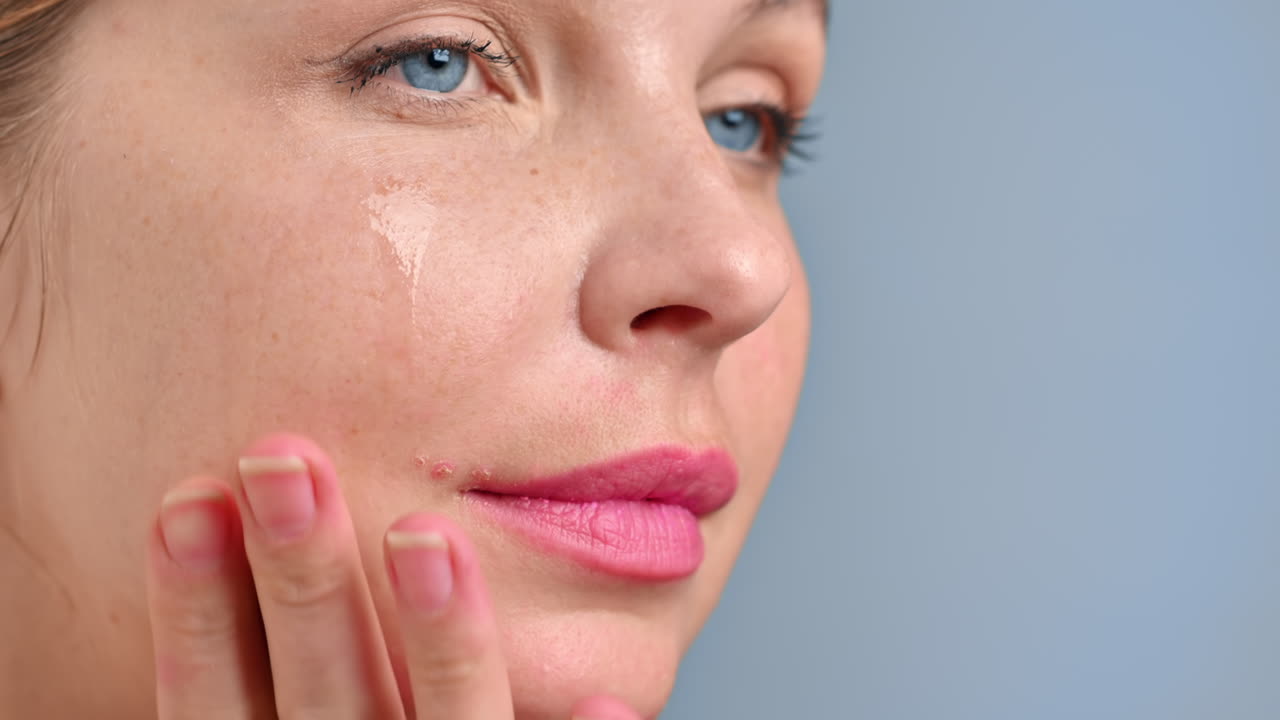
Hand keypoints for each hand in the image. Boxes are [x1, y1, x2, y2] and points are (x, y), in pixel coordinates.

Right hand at [145, 432, 642, 718]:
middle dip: (299, 582)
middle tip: (283, 459)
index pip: (212, 713)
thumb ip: (283, 707)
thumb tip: (218, 592)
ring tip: (427, 536)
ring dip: (437, 644)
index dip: (193, 615)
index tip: (187, 501)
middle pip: (319, 702)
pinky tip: (612, 703)